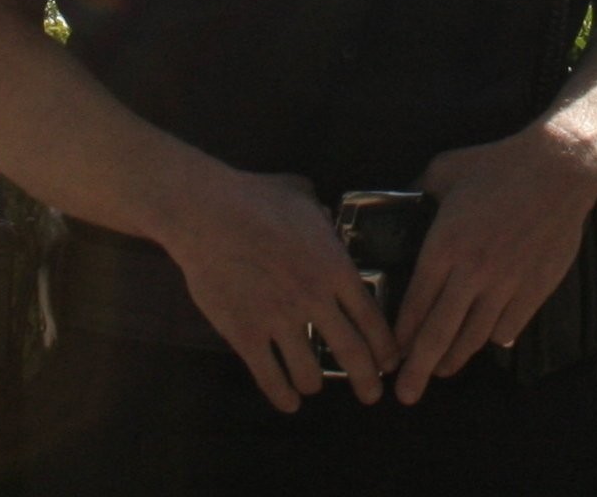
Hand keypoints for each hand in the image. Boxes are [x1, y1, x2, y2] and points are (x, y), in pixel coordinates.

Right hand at [160, 168, 399, 412]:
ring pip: (310, 373)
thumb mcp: (301, 194)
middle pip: (352, 353)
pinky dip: (281, 396)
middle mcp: (314, 300)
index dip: (384, 347)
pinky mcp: (246, 335)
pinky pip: (270, 378)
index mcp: (335, 267)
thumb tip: (325, 214)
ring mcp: (280, 320)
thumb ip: (320, 211)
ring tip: (313, 386)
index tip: (390, 362)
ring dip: (314, 384)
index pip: (372, 319)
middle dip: (367, 381)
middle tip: (370, 395)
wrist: (206, 213)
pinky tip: (287, 402)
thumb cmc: (254, 197)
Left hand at [391, 124, 596, 401]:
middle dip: (417, 369)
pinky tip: (485, 341)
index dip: (401, 335)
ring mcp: (505, 284)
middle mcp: (472, 272)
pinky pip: (509, 326)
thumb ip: (416, 188)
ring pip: (473, 336)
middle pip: (439, 334)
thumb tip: (395, 198)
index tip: (390, 354)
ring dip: (454, 358)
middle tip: (404, 394)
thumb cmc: (499, 165)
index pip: (415, 304)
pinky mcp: (534, 289)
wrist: (558, 169)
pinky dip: (494, 339)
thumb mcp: (445, 169)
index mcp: (444, 246)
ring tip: (441, 370)